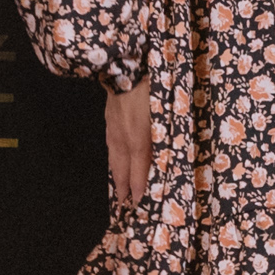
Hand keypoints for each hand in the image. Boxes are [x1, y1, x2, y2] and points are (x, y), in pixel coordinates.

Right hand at [105, 81, 152, 205]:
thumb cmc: (151, 91)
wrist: (125, 70)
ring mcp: (113, 130)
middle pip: (121, 170)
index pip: (137, 171)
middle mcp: (123, 140)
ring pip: (113, 159)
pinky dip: (113, 160)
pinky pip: (110, 147)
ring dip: (116, 176)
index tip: (138, 203)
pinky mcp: (109, 121)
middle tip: (123, 205)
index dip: (138, 188)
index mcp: (138, 140)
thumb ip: (164, 137)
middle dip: (122, 188)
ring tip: (118, 188)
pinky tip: (114, 160)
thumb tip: (165, 154)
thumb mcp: (164, 115)